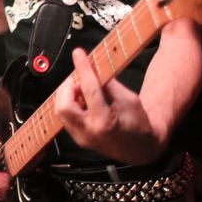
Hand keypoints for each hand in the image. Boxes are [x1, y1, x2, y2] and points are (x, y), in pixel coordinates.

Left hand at [54, 48, 162, 164]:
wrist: (141, 148)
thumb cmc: (138, 122)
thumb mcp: (128, 98)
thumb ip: (108, 83)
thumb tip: (94, 68)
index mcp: (104, 120)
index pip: (89, 89)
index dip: (83, 68)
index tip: (78, 54)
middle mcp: (89, 132)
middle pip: (63, 105)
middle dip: (68, 87)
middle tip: (80, 80)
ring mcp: (81, 138)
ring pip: (61, 112)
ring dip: (68, 96)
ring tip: (83, 91)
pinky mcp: (78, 139)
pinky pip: (66, 118)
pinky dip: (70, 105)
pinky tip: (83, 101)